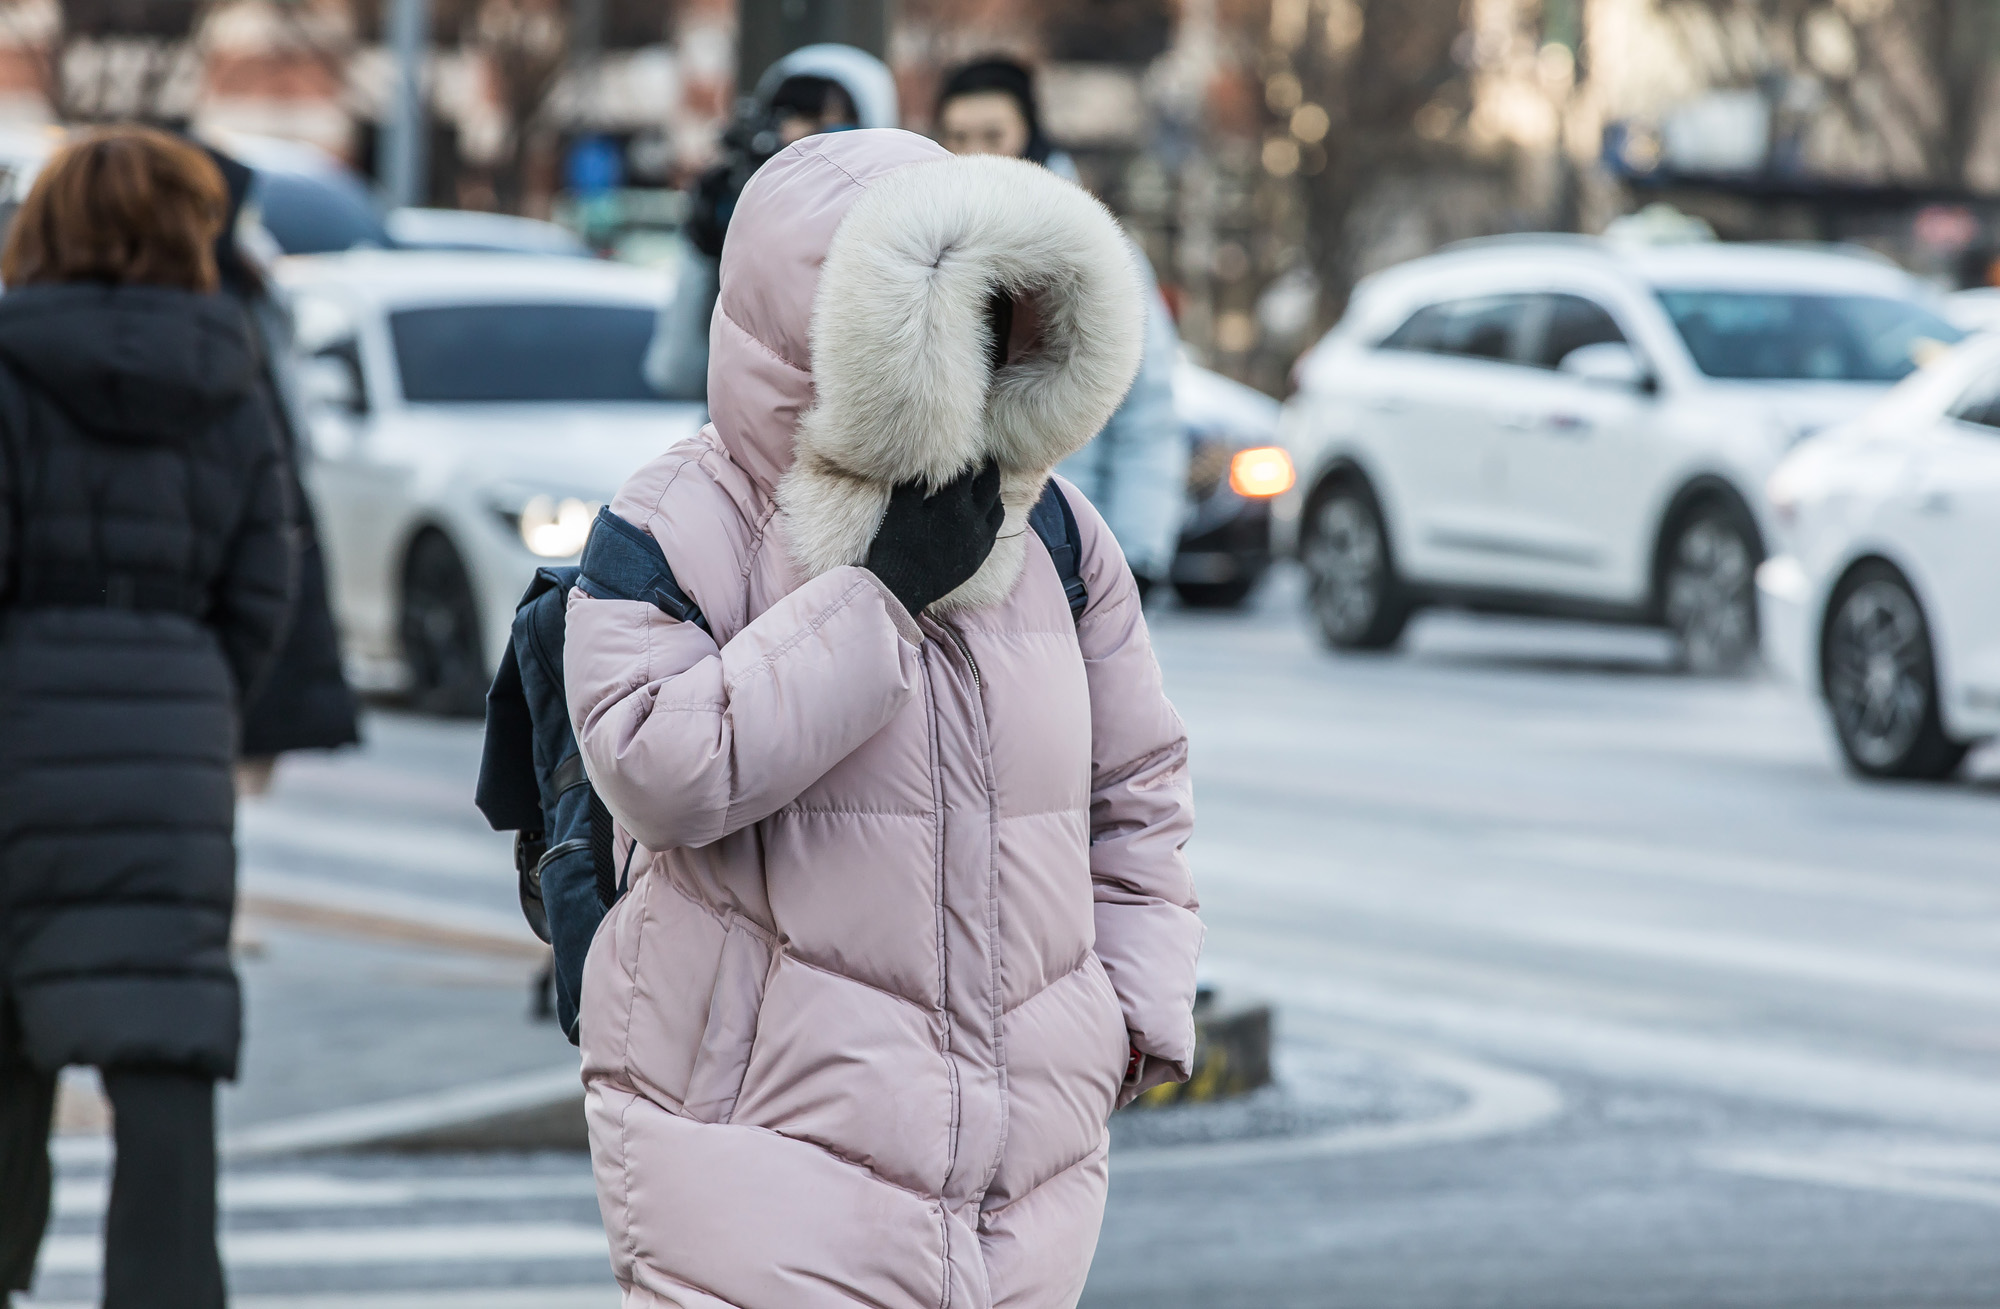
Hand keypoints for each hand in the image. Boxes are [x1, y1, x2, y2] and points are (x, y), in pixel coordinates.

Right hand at [865, 460, 1004, 616]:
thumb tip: (924, 464)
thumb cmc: (897, 545)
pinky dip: (992, 517)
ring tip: (988, 485)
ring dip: (994, 494)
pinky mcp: (979, 556)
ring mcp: (979, 539)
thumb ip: (915, 483)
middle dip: (989, 469)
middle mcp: (974, 519)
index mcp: (954, 504)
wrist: (903, 586)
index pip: (966, 471)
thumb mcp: (901, 508)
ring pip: (997, 509)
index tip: (963, 450)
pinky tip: (985, 514)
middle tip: (987, 459)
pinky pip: (994, 531)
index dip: (963, 459)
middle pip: (990, 486)